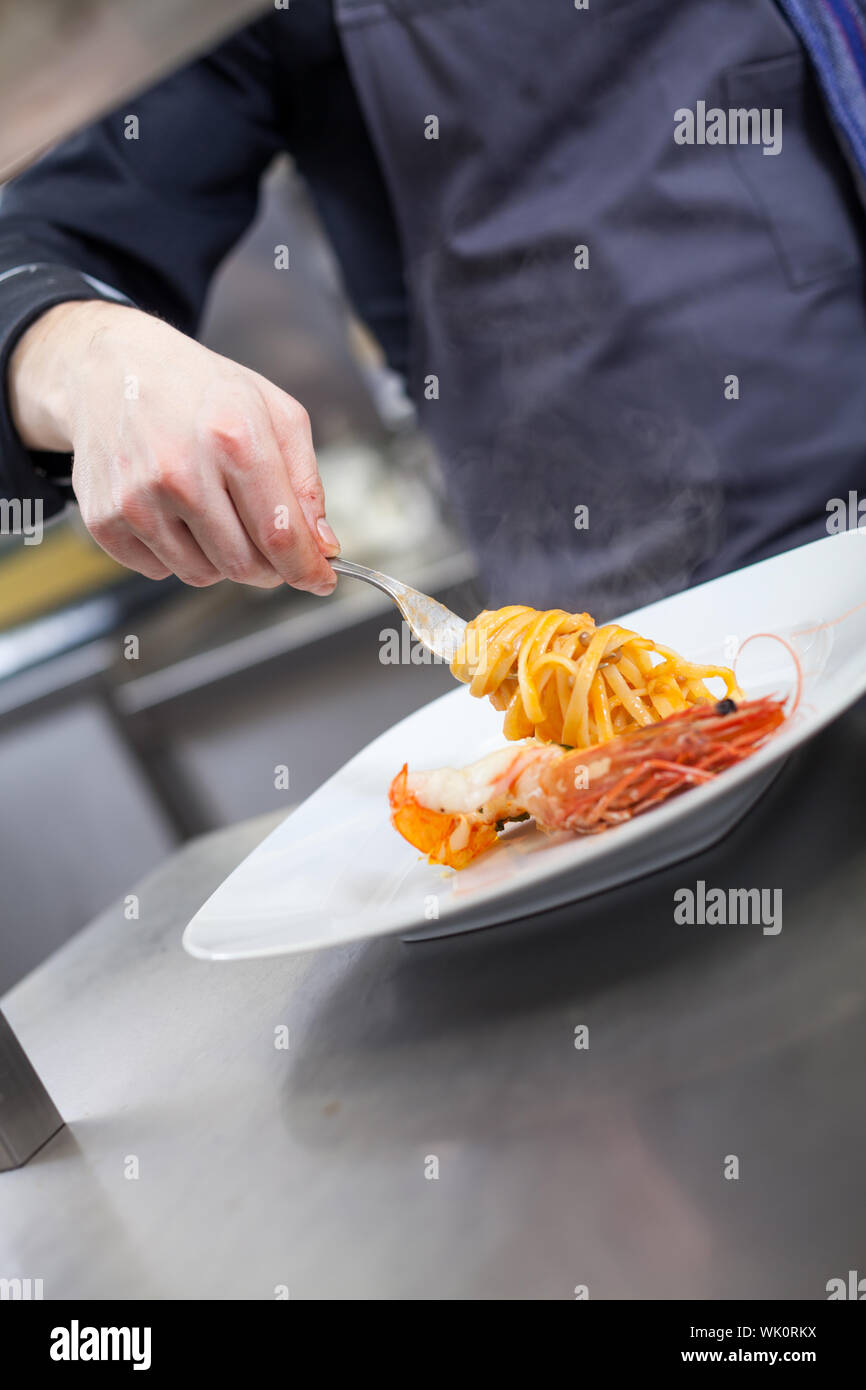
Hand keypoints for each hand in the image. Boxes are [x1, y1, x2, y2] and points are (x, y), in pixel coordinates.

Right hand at [9, 301, 339, 592]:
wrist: (109, 367)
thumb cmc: (198, 389)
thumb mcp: (272, 411)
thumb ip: (306, 482)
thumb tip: (322, 546)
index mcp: (232, 439)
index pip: (281, 535)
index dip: (307, 569)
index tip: (321, 580)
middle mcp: (180, 473)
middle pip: (244, 565)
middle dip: (267, 565)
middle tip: (266, 541)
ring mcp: (136, 500)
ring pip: (202, 574)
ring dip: (219, 558)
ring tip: (210, 509)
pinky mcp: (104, 520)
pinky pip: (159, 570)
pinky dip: (175, 554)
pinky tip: (171, 510)